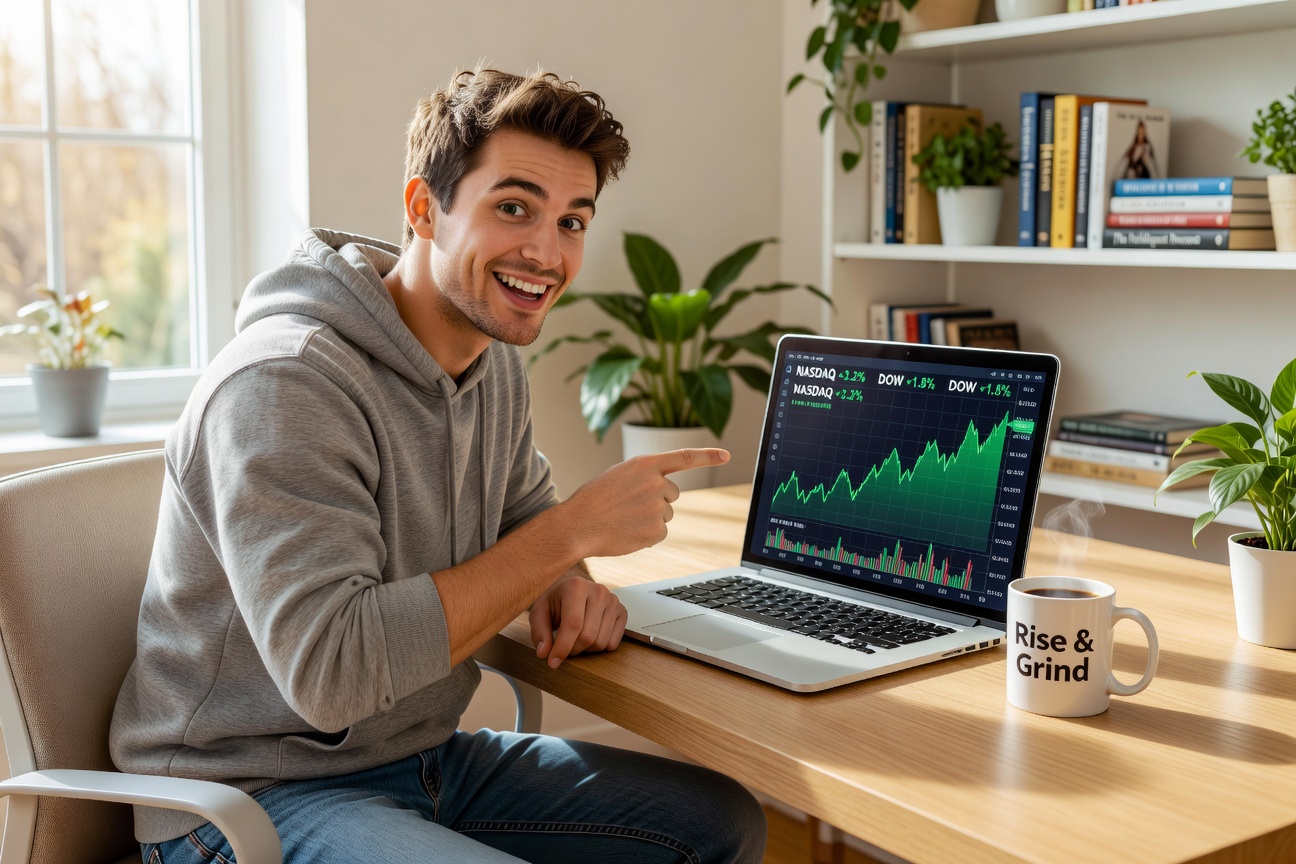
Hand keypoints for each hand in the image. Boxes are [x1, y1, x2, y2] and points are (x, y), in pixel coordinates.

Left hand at [530, 575, 626, 667]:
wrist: (574, 590)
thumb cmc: (556, 602)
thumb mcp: (540, 613)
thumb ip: (539, 632)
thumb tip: (544, 653)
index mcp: (576, 587)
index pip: (573, 624)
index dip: (562, 647)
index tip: (552, 663)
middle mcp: (599, 591)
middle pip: (588, 636)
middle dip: (573, 650)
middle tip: (563, 648)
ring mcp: (613, 601)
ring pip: (601, 642)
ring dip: (586, 650)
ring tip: (576, 639)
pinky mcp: (622, 612)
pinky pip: (613, 643)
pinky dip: (599, 648)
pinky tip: (591, 636)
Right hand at [561, 448, 729, 558]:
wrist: (577, 525)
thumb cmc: (594, 500)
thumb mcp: (618, 475)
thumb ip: (644, 476)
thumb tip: (665, 489)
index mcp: (645, 464)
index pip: (684, 457)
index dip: (708, 456)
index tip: (727, 455)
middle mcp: (656, 482)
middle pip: (672, 494)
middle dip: (656, 500)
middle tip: (628, 506)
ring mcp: (657, 507)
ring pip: (665, 514)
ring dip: (650, 517)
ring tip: (623, 518)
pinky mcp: (656, 530)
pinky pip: (660, 532)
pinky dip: (646, 534)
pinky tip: (627, 531)